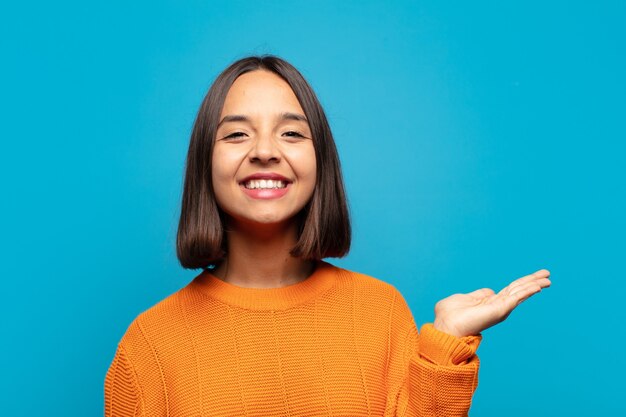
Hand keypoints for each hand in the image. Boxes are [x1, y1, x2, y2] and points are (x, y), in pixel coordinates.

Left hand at [433, 269, 550, 336]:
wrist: (446, 326)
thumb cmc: (449, 315)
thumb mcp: (464, 298)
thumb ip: (478, 294)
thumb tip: (489, 291)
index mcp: (490, 301)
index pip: (510, 289)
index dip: (522, 282)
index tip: (534, 277)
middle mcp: (498, 305)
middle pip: (519, 289)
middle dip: (533, 281)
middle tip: (548, 274)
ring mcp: (500, 308)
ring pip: (521, 292)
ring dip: (535, 285)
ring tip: (548, 279)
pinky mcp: (500, 309)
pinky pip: (517, 298)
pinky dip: (528, 291)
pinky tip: (538, 286)